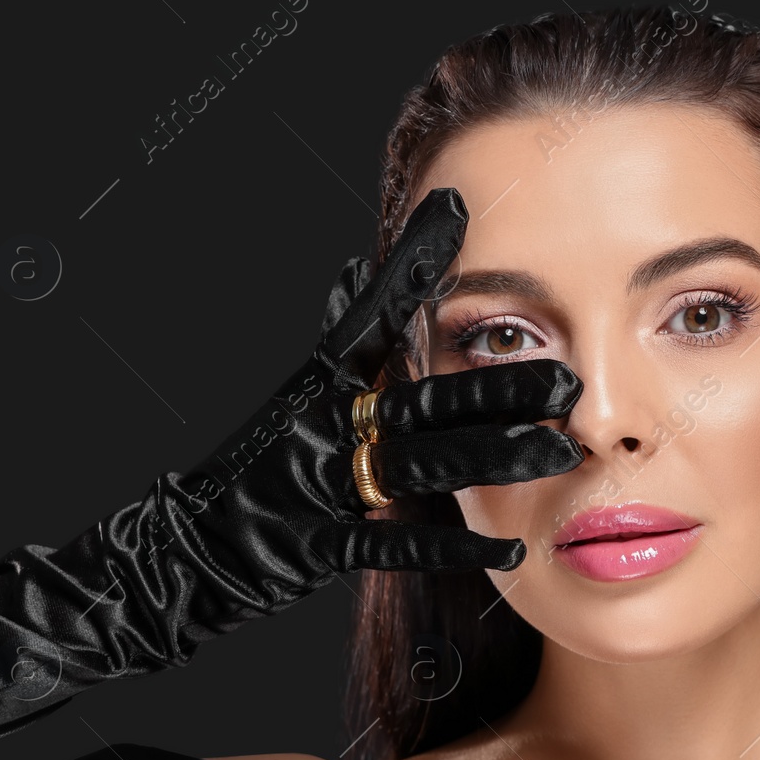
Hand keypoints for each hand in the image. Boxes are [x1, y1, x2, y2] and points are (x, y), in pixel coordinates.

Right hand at [171, 185, 583, 585]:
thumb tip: (353, 270)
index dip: (413, 264)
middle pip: (424, 398)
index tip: (456, 208)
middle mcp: (327, 422)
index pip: (374, 312)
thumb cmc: (258, 470)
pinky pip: (396, 543)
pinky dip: (451, 548)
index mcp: (324, 383)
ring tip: (558, 454)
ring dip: (494, 458)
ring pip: (423, 463)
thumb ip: (338, 341)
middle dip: (497, 388)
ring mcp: (322, 481)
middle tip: (567, 380)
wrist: (192, 547)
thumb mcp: (295, 398)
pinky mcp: (318, 540)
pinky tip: (508, 550)